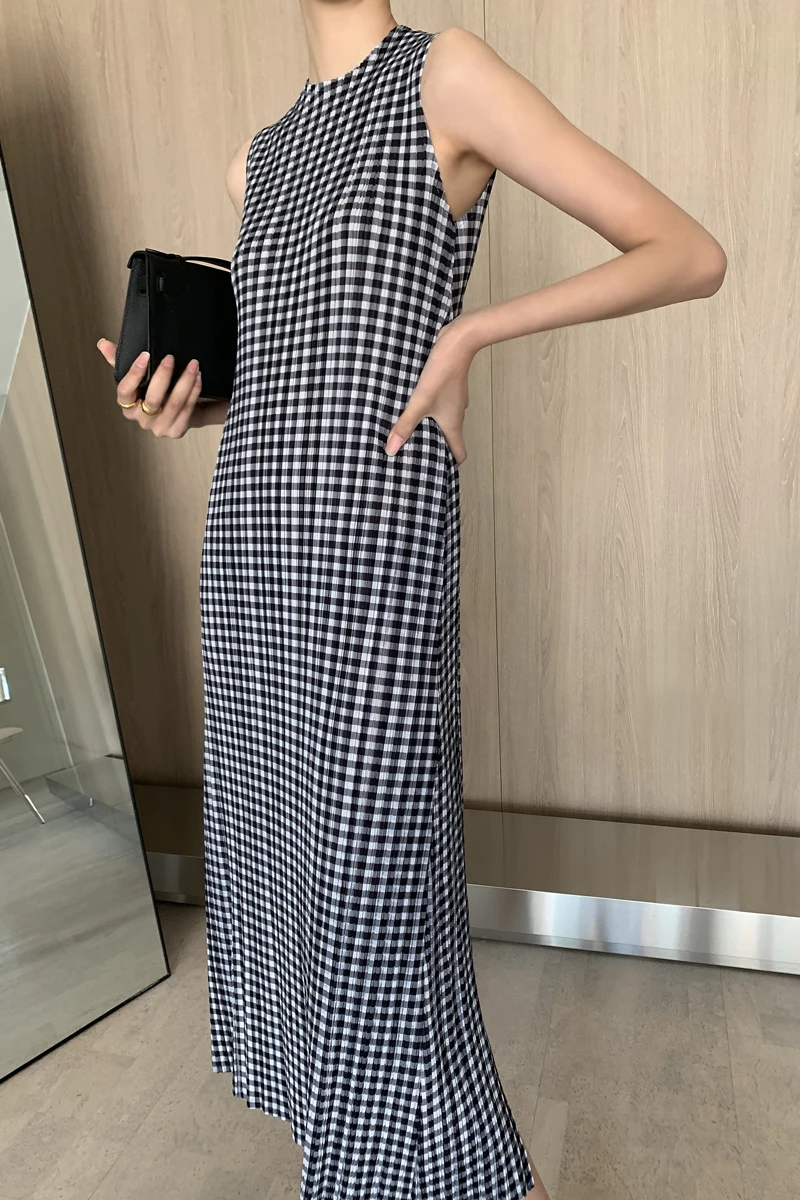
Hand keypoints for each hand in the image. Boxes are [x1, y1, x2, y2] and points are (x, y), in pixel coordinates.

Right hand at [96, 339, 228, 434]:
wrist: (180, 411)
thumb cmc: (155, 392)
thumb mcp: (138, 377)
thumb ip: (120, 361)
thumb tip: (103, 344)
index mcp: (128, 407)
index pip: (124, 392)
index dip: (133, 374)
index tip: (144, 355)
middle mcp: (142, 420)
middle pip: (152, 399)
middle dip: (162, 376)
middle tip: (171, 358)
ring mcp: (160, 428)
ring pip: (173, 404)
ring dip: (184, 382)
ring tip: (192, 364)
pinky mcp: (177, 431)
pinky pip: (187, 410)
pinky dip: (194, 392)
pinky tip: (198, 378)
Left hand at [385, 316, 474, 465]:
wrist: (458, 340)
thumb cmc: (443, 371)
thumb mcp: (420, 401)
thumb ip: (405, 424)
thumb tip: (391, 449)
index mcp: (453, 424)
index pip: (459, 453)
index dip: (449, 464)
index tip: (436, 471)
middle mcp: (456, 414)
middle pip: (448, 438)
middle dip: (434, 447)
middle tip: (415, 454)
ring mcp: (452, 399)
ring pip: (442, 420)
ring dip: (428, 427)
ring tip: (408, 431)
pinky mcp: (446, 386)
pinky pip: (438, 404)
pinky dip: (427, 409)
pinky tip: (410, 405)